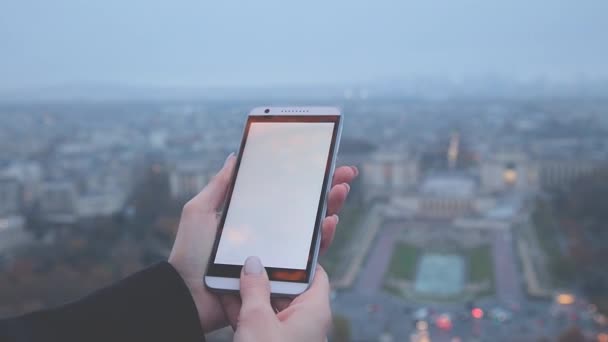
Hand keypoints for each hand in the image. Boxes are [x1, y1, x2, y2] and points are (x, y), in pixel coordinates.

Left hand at [168, 153, 357, 331]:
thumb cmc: (189, 253)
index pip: (285, 191)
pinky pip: (310, 255)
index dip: (304, 177)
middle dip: (328, 187)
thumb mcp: (200, 211)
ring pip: (314, 227)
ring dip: (332, 207)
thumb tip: (236, 155)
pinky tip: (330, 221)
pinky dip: (324, 237)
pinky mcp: (283, 271)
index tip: (322, 160)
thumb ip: (220, 185)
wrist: (189, 294)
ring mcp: (278, 251)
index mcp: (254, 213)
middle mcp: (270, 230)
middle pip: (305, 206)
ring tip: (340, 190)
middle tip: (344, 172)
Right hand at [234, 256, 330, 341]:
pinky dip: (247, 314)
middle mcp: (307, 324)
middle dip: (266, 277)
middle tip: (245, 261)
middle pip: (289, 290)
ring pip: (272, 308)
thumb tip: (253, 264)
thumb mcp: (257, 320)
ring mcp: (291, 337)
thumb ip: (255, 289)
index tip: (279, 246)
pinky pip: (263, 324)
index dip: (298, 259)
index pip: (315, 274)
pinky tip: (226, 300)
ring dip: (251, 295)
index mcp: (315, 312)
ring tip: (229, 277)